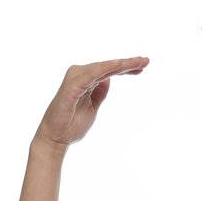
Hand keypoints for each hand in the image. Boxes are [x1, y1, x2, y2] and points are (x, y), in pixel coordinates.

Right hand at [34, 56, 149, 150]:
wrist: (55, 139)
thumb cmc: (71, 126)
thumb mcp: (93, 108)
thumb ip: (99, 93)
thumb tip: (109, 79)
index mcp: (85, 80)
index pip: (108, 71)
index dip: (125, 68)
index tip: (142, 67)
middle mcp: (80, 75)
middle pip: (107, 66)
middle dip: (127, 64)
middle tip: (146, 61)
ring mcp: (75, 78)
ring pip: (103, 67)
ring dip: (121, 64)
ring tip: (138, 63)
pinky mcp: (72, 86)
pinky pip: (92, 74)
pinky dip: (106, 69)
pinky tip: (119, 66)